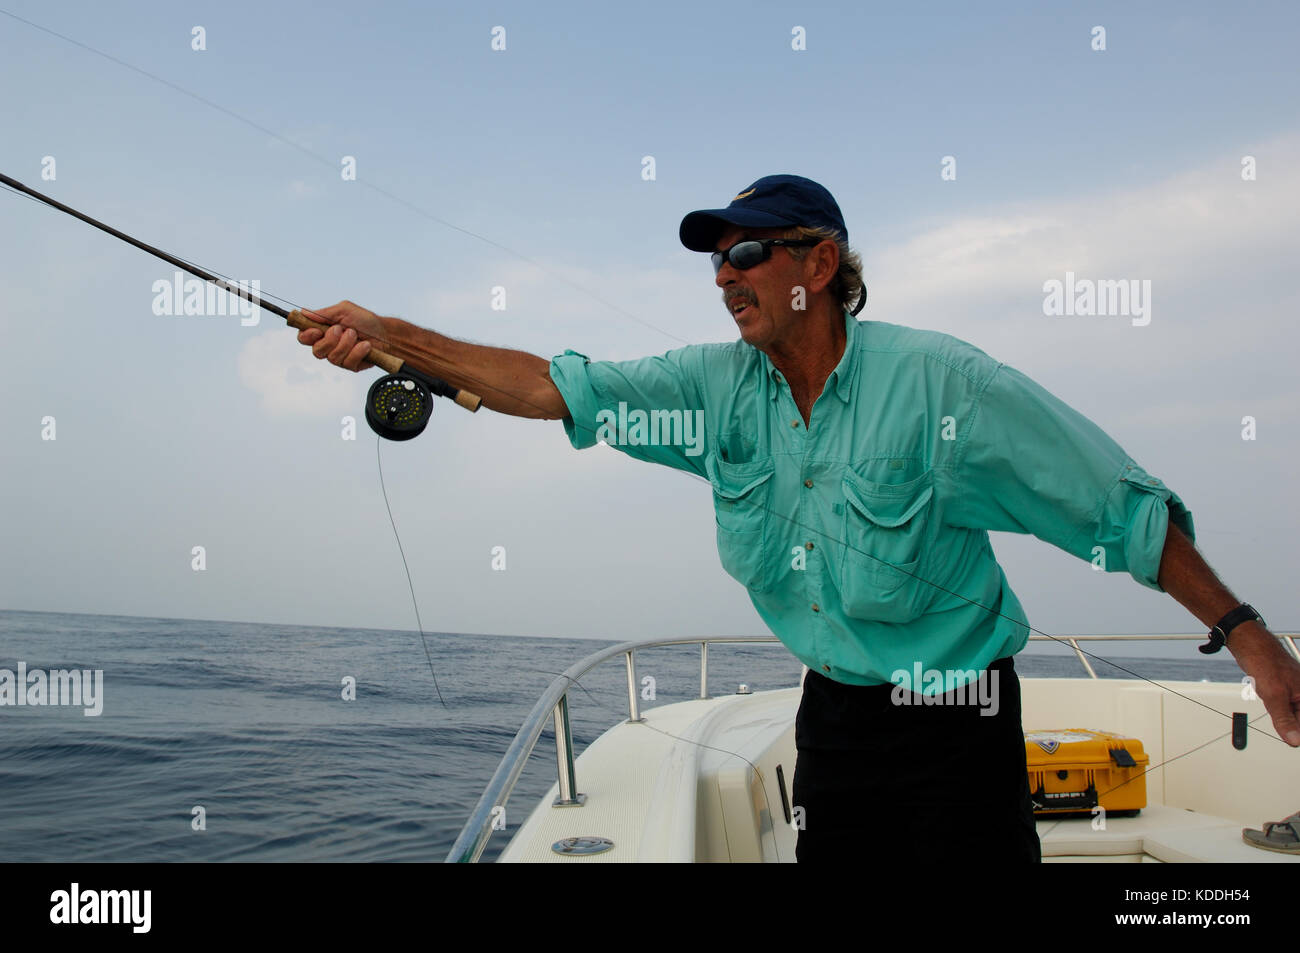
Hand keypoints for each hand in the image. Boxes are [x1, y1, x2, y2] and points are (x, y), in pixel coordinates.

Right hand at [296, 300, 386, 371]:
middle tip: (341, 330)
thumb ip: (324, 313)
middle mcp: (328, 346)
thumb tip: (303, 312)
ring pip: (333, 357)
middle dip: (330, 340)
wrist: (385, 333)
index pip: (304, 338)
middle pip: (316, 351)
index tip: (317, 330)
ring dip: (346, 343)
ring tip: (356, 334)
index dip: (307, 336)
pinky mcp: (351, 366)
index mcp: (322, 331)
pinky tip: (365, 345)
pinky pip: (348, 362)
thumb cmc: (365, 321)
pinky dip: (358, 351)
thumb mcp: (344, 311)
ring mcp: (339, 357)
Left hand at [1231, 623, 1299, 745]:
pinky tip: (1270, 704)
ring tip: (1270, 700)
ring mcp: (1296, 693)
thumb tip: (1294, 740)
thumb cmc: (1265, 662)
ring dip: (1282, 718)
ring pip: (1293, 715)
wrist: (1251, 647)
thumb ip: (1284, 720)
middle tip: (1278, 720)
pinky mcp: (1286, 691)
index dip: (1298, 735)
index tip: (1292, 742)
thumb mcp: (1275, 696)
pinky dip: (1278, 710)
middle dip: (1290, 725)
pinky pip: (1285, 708)